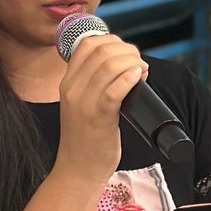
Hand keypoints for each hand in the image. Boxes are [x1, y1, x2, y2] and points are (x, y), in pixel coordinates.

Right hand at [54, 33, 147, 188]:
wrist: (78, 169)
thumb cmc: (87, 137)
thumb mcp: (82, 103)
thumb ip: (95, 83)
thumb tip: (125, 63)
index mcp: (67, 82)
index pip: (87, 44)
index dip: (113, 41)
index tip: (127, 54)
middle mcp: (72, 89)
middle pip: (102, 51)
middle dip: (128, 51)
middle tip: (140, 64)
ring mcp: (84, 103)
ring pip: (110, 66)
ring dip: (133, 63)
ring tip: (143, 72)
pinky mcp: (99, 118)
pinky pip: (114, 90)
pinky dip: (130, 78)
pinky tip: (139, 78)